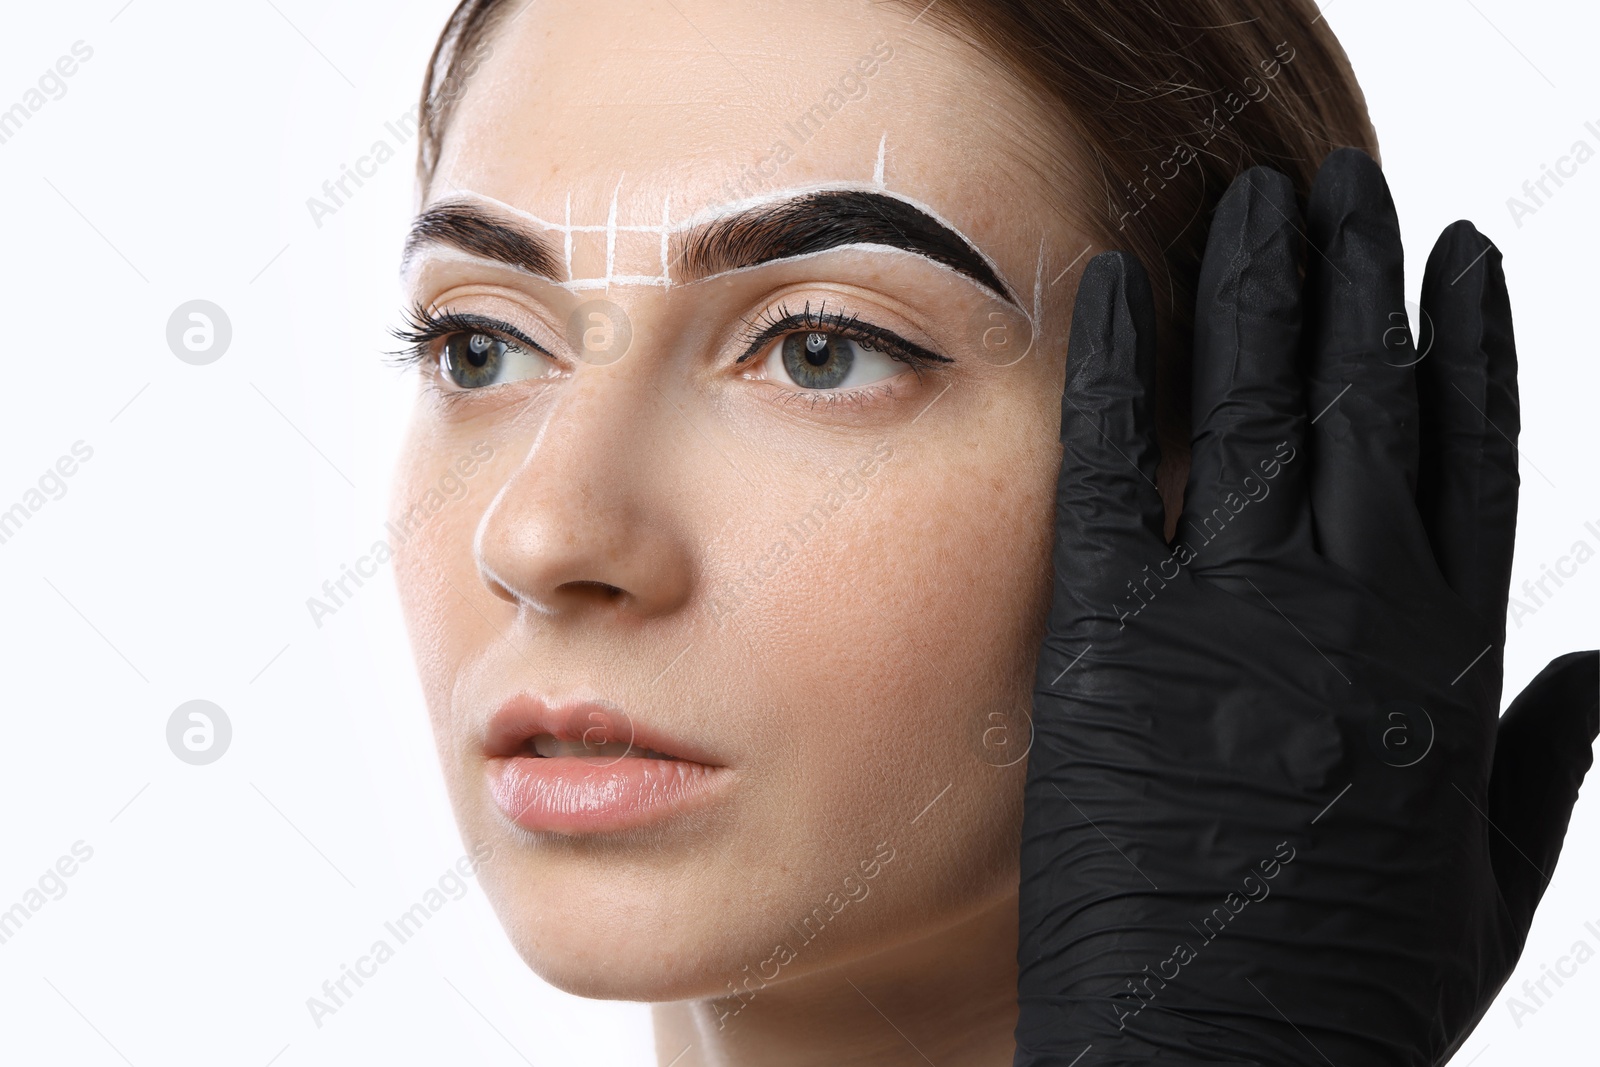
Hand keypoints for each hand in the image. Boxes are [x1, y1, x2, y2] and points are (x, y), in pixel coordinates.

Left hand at [1015, 149, 1598, 1065]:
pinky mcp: (1112, 639)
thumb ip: (1553, 764)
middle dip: (1353, 277)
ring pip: (1261, 403)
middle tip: (1338, 184)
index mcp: (1452, 655)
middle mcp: (1358, 606)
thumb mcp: (1492, 880)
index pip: (1476, 452)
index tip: (1453, 256)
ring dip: (1257, 286)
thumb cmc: (1353, 989)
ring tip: (1257, 195)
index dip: (1468, 342)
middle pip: (1368, 396)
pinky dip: (1122, 366)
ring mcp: (1235, 614)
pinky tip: (1120, 281)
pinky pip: (1117, 468)